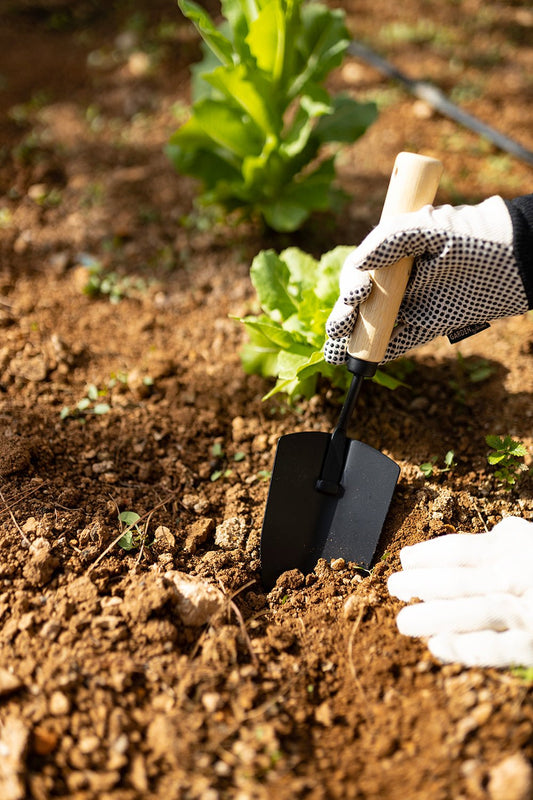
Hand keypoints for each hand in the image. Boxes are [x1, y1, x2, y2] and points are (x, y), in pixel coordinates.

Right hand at [324, 196, 528, 364]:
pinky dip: (382, 352)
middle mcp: (400, 278)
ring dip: (354, 339)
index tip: (357, 293)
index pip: (360, 271)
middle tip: (340, 327)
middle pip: (361, 301)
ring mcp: (414, 302)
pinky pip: (402, 340)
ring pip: (375, 324)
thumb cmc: (477, 235)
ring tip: (335, 353)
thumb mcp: (432, 229)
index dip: (351, 284)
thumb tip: (357, 264)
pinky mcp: (431, 323)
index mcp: (395, 253)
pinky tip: (362, 362)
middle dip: (344, 316)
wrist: (521, 259)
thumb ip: (392, 239)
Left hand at [387, 517, 532, 667]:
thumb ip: (497, 542)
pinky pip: (494, 648)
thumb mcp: (529, 543)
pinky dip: (463, 648)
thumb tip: (443, 553)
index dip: (428, 554)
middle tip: (394, 587)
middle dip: (422, 584)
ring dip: (433, 617)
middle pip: (460, 579)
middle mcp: (517, 577)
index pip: (461, 550)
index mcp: (514, 548)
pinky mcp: (532, 646)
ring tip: (403, 621)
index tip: (405, 559)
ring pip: (472, 613)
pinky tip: (436, 646)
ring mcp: (526, 613)